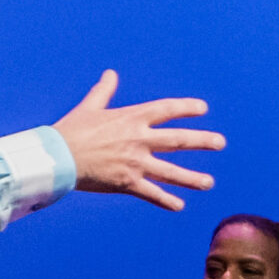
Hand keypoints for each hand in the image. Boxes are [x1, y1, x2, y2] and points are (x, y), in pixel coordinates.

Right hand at [49, 70, 224, 210]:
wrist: (58, 157)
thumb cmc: (71, 130)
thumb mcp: (90, 107)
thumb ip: (104, 91)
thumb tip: (110, 73)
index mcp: (131, 118)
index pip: (166, 109)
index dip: (186, 108)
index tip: (203, 108)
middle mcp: (139, 139)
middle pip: (178, 140)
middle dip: (202, 141)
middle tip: (220, 142)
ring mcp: (135, 162)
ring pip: (171, 171)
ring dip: (192, 178)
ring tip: (209, 183)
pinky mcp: (127, 182)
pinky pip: (152, 193)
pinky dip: (166, 200)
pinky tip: (179, 205)